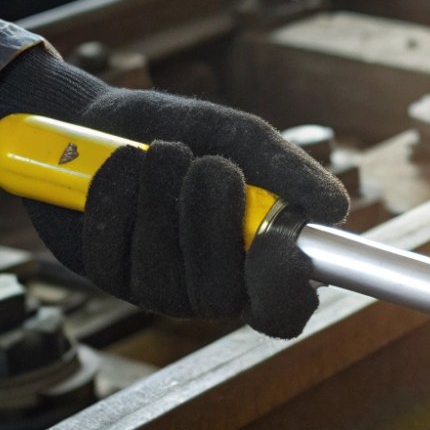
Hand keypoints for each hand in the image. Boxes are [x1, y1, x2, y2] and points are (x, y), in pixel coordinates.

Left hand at [0, 47, 348, 336]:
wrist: (94, 117)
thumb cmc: (178, 131)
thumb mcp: (239, 137)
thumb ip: (286, 171)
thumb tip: (335, 209)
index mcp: (256, 261)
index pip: (283, 312)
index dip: (283, 290)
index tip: (274, 241)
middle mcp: (209, 287)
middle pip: (219, 291)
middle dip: (211, 217)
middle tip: (207, 165)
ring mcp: (156, 288)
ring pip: (162, 270)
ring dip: (162, 196)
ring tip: (160, 153)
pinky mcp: (107, 275)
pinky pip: (113, 251)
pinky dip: (118, 194)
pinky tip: (121, 165)